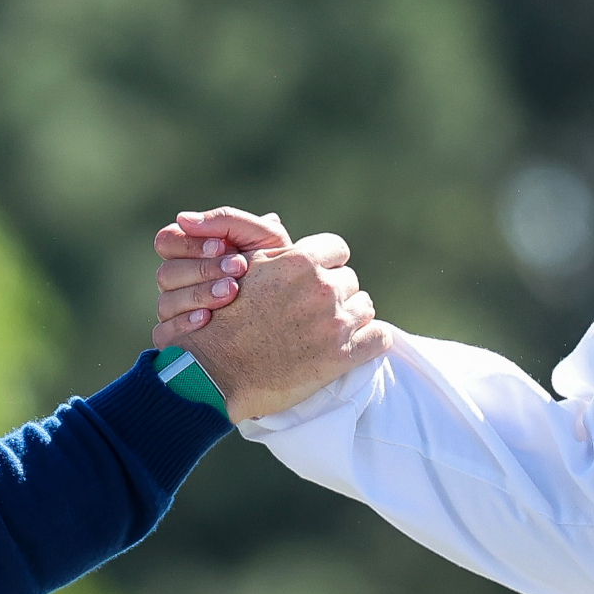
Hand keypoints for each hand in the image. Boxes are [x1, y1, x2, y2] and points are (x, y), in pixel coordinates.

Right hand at [151, 208, 292, 340]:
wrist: (296, 313)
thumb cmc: (276, 269)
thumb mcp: (262, 238)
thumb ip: (228, 221)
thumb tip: (184, 218)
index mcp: (191, 253)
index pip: (168, 242)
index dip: (189, 244)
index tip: (221, 247)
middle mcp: (178, 283)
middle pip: (166, 273)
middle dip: (202, 270)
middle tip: (238, 269)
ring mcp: (176, 313)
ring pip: (165, 302)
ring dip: (199, 294)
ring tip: (232, 292)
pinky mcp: (177, 342)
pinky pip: (165, 334)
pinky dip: (185, 324)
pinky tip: (208, 319)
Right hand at [158, 231, 391, 420]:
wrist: (213, 374)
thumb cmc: (220, 319)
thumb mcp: (239, 269)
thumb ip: (268, 246)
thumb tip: (277, 219)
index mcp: (300, 261)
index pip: (337, 249)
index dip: (326, 264)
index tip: (313, 279)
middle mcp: (322, 288)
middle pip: (348, 281)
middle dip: (333, 293)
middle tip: (310, 311)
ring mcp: (335, 323)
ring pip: (364, 307)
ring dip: (349, 317)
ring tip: (323, 331)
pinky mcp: (342, 357)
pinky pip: (379, 337)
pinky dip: (370, 340)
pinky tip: (354, 345)